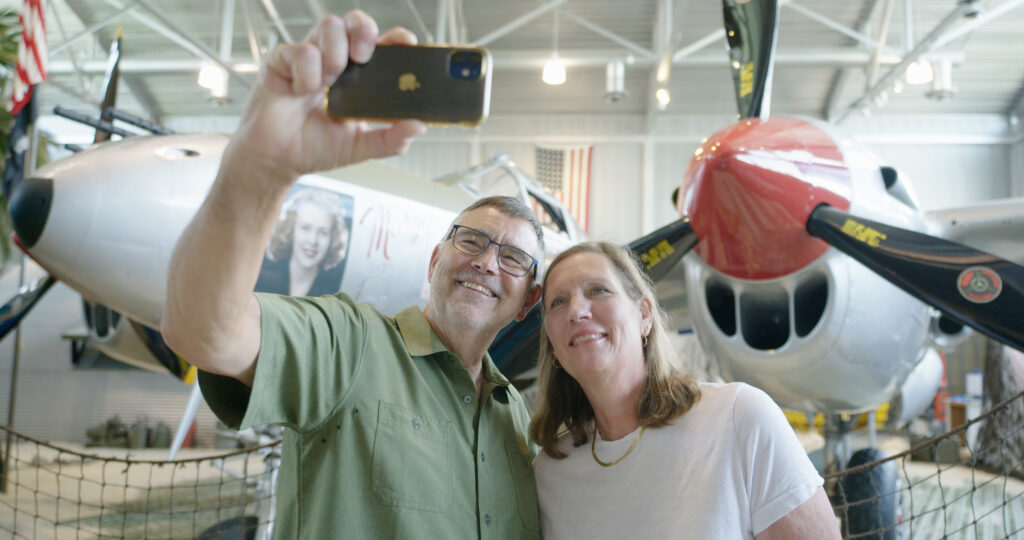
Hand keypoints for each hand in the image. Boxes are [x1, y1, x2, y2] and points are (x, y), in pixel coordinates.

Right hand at [226, 11, 426, 184]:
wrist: (278, 160)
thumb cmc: (313, 147)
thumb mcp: (360, 146)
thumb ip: (390, 138)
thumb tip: (417, 126)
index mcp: (357, 76)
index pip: (380, 45)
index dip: (395, 38)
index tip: (406, 43)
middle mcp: (335, 60)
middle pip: (355, 22)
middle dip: (364, 31)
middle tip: (364, 57)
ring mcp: (309, 57)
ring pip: (329, 26)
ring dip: (335, 55)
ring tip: (329, 84)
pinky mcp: (282, 60)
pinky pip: (300, 50)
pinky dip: (307, 72)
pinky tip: (302, 92)